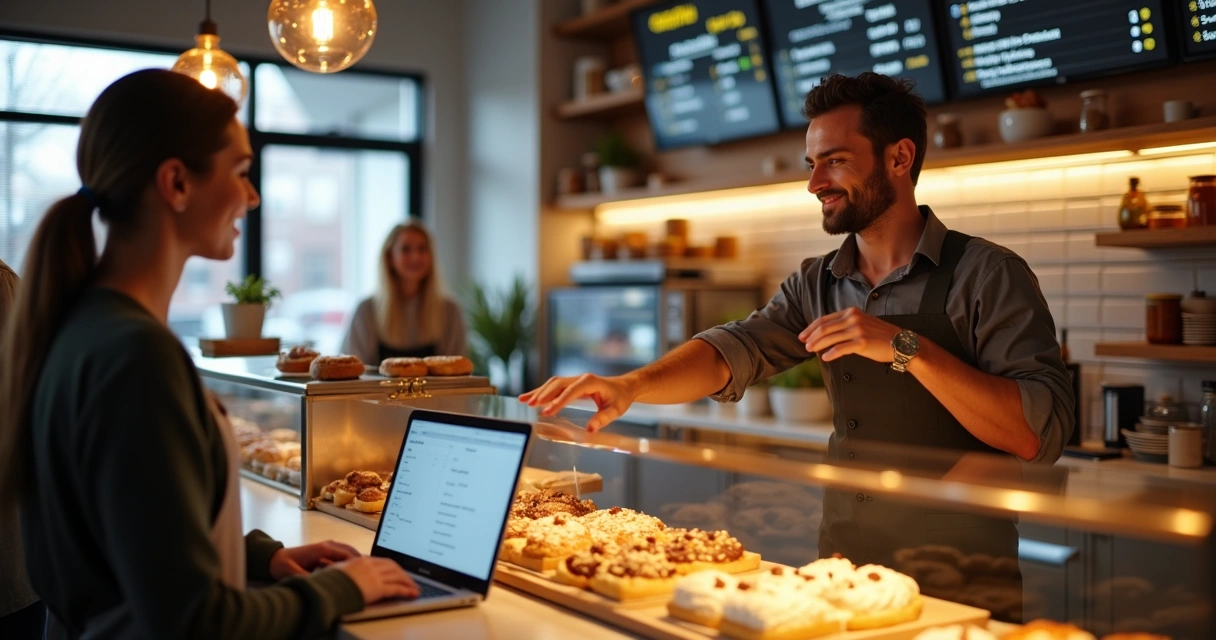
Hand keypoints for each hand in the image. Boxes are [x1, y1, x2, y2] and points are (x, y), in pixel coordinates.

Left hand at [269, 540, 360, 578]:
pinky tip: (355, 569)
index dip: (358, 562)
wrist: (274, 558)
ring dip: (358, 560)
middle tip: (374, 571)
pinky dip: (351, 559)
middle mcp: (327, 545)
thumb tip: (322, 584)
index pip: (346, 554)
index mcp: (322, 549)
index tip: (368, 571)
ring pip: (348, 551)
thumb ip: (308, 578)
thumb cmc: (283, 564)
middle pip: (351, 551)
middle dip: (362, 560)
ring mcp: (327, 546)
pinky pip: (343, 553)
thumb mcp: (294, 573)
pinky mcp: (325, 551)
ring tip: (369, 570)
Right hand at [334, 556, 419, 603]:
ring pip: (397, 577)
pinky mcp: (377, 588)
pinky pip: (396, 589)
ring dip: (408, 582)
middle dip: (403, 573)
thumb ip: (345, 569)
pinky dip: (406, 591)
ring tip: (414, 587)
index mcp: (362, 561)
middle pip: (393, 567)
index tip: (398, 570)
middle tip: (410, 579)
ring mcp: (375, 576)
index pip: (382, 561)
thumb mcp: (337, 570)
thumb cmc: (328, 582)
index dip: (393, 567)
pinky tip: (412, 594)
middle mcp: (371, 566)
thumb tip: (345, 570)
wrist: (327, 588)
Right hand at [519, 374, 637, 431]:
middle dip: (544, 394)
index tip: (547, 412)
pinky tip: (529, 397)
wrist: (624, 387)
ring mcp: (575, 380)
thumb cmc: (620, 398)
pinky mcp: (571, 384)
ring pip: (553, 384)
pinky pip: (554, 386)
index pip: (571, 391)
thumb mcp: (616, 410)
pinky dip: (541, 391)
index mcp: (590, 382)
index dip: (558, 401)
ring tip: (524, 401)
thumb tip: (590, 430)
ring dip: (539, 392)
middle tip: (532, 406)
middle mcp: (580, 378)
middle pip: (557, 384)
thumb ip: (603, 419)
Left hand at [798, 307, 900, 362]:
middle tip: (804, 345)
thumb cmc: (880, 336)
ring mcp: (857, 329)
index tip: (803, 335)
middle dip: (811, 337)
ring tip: (811, 350)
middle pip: (825, 328)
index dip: (811, 328)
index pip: (825, 319)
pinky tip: (825, 357)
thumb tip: (826, 334)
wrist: (901, 343)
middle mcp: (853, 318)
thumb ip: (846, 325)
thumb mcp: (862, 323)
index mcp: (851, 312)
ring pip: (830, 337)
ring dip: (817, 344)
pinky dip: (830, 353)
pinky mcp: (862, 342)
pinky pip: (841, 348)